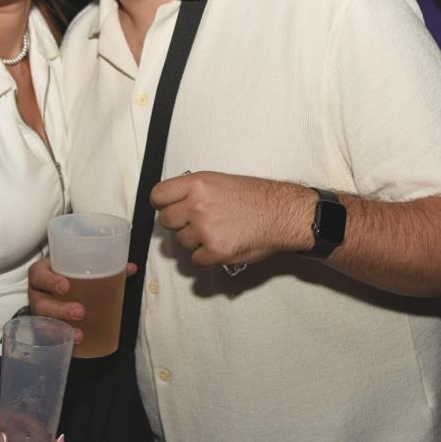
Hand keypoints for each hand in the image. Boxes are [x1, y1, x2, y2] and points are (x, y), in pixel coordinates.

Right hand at [27, 257, 135, 344]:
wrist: (55, 284)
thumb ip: (104, 266)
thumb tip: (131, 268)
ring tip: (80, 335)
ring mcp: (40, 311)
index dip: (49, 281)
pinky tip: (74, 344)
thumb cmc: (67, 273)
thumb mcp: (79, 266)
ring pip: (44, 322)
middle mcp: (38, 293)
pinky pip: (48, 336)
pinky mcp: (45, 325)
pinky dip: (60, 341)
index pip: (39, 274)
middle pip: (40, 303)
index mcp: (42, 273)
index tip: (66, 286)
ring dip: (61, 330)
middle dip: (59, 309)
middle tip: (80, 312)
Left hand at [149, 171, 313, 267]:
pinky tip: (221, 245)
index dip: (162, 204)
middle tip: (196, 223)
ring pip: (182, 242)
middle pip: (166, 222)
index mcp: (197, 184)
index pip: (158, 196)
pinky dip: (207, 257)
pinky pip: (196, 260)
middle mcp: (197, 206)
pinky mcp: (215, 251)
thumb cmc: (255, 197)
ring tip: (217, 232)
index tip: (168, 208)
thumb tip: (174, 203)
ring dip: (195, 241)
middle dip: (179, 224)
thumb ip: (193, 191)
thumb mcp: (219, 181)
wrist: (282, 213)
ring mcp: (205, 230)